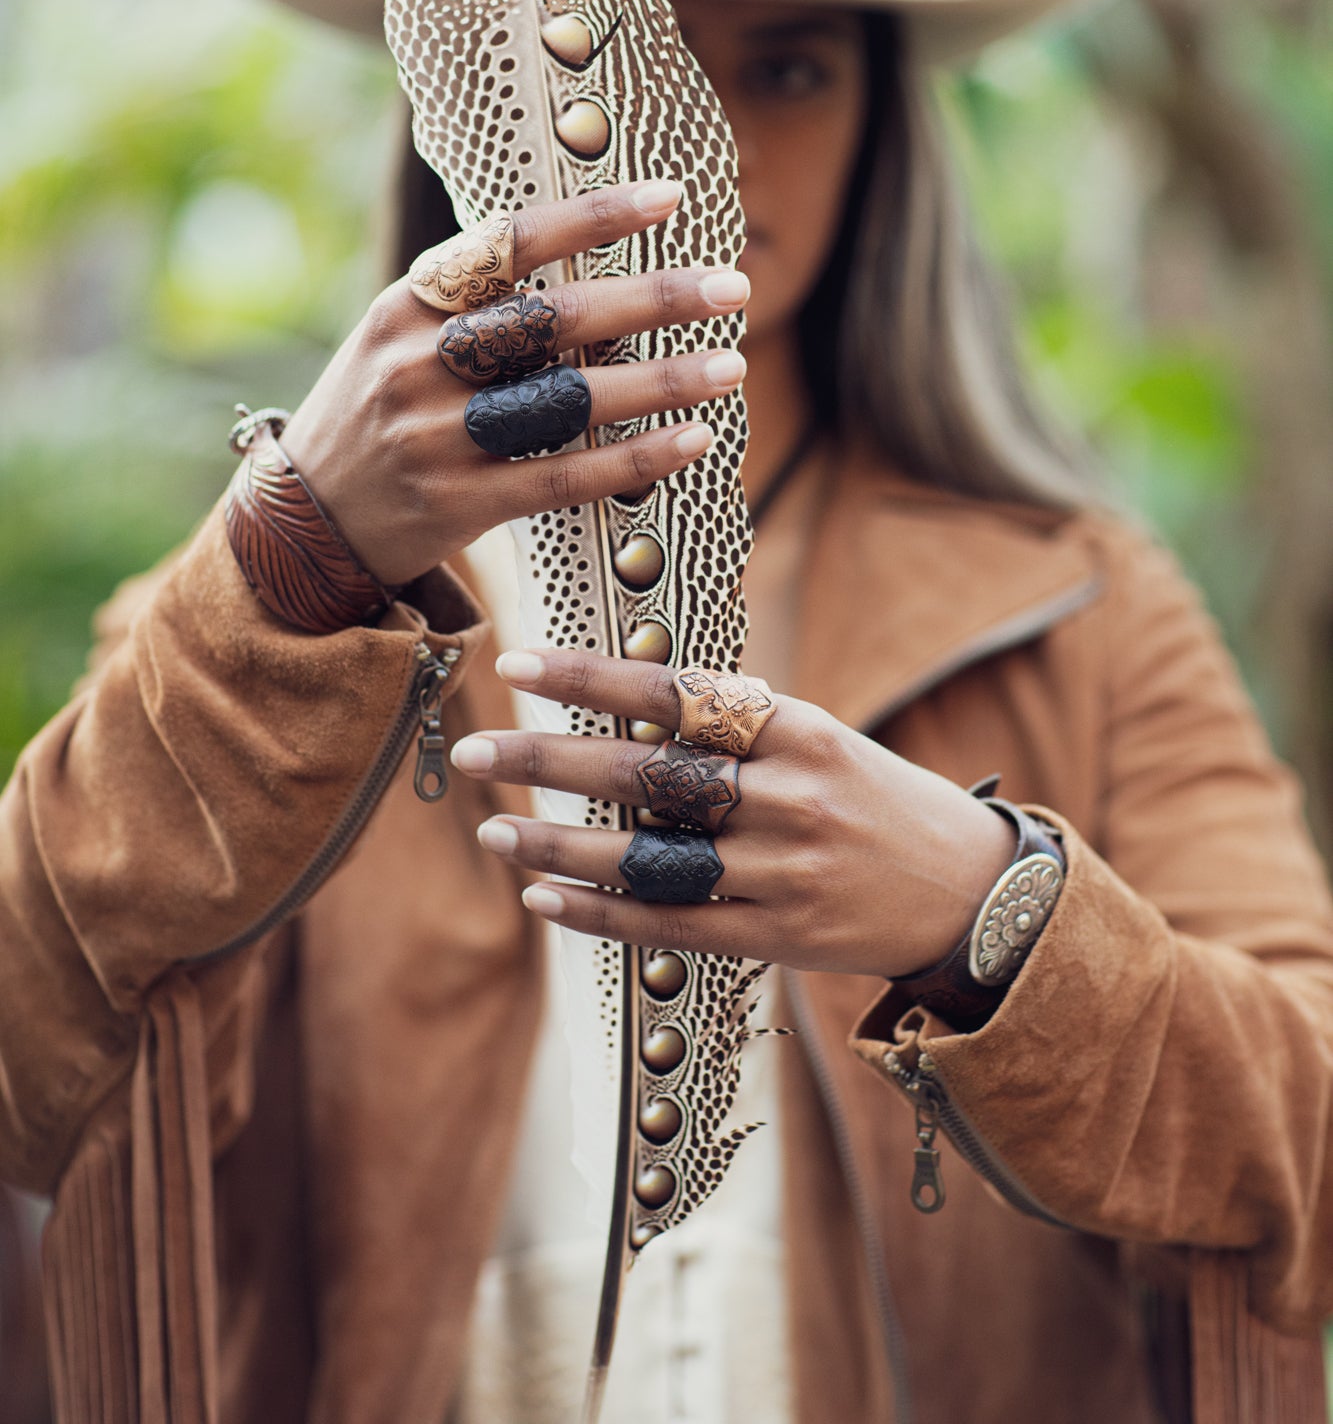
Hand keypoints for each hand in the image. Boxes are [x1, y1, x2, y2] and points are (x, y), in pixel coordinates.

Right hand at [279, 182, 747, 584]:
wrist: (302, 526)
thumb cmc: (379, 414)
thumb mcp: (401, 340)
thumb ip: (481, 307)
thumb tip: (607, 274)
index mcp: (407, 303)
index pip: (509, 242)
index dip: (593, 216)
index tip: (669, 197)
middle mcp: (418, 362)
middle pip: (554, 320)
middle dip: (654, 300)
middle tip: (733, 287)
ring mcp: (436, 436)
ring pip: (569, 400)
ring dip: (660, 382)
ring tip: (730, 365)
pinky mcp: (458, 503)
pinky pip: (564, 477)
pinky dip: (635, 458)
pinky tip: (693, 438)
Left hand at [453, 650, 1015, 978]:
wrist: (972, 893)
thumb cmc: (880, 800)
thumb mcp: (823, 739)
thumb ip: (738, 725)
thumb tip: (631, 699)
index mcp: (802, 731)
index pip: (678, 695)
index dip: (593, 680)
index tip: (520, 664)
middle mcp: (790, 799)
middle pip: (648, 777)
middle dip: (550, 764)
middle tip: (475, 753)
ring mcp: (783, 874)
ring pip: (649, 860)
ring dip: (561, 848)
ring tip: (496, 833)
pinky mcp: (779, 937)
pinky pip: (670, 926)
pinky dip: (600, 914)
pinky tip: (545, 897)